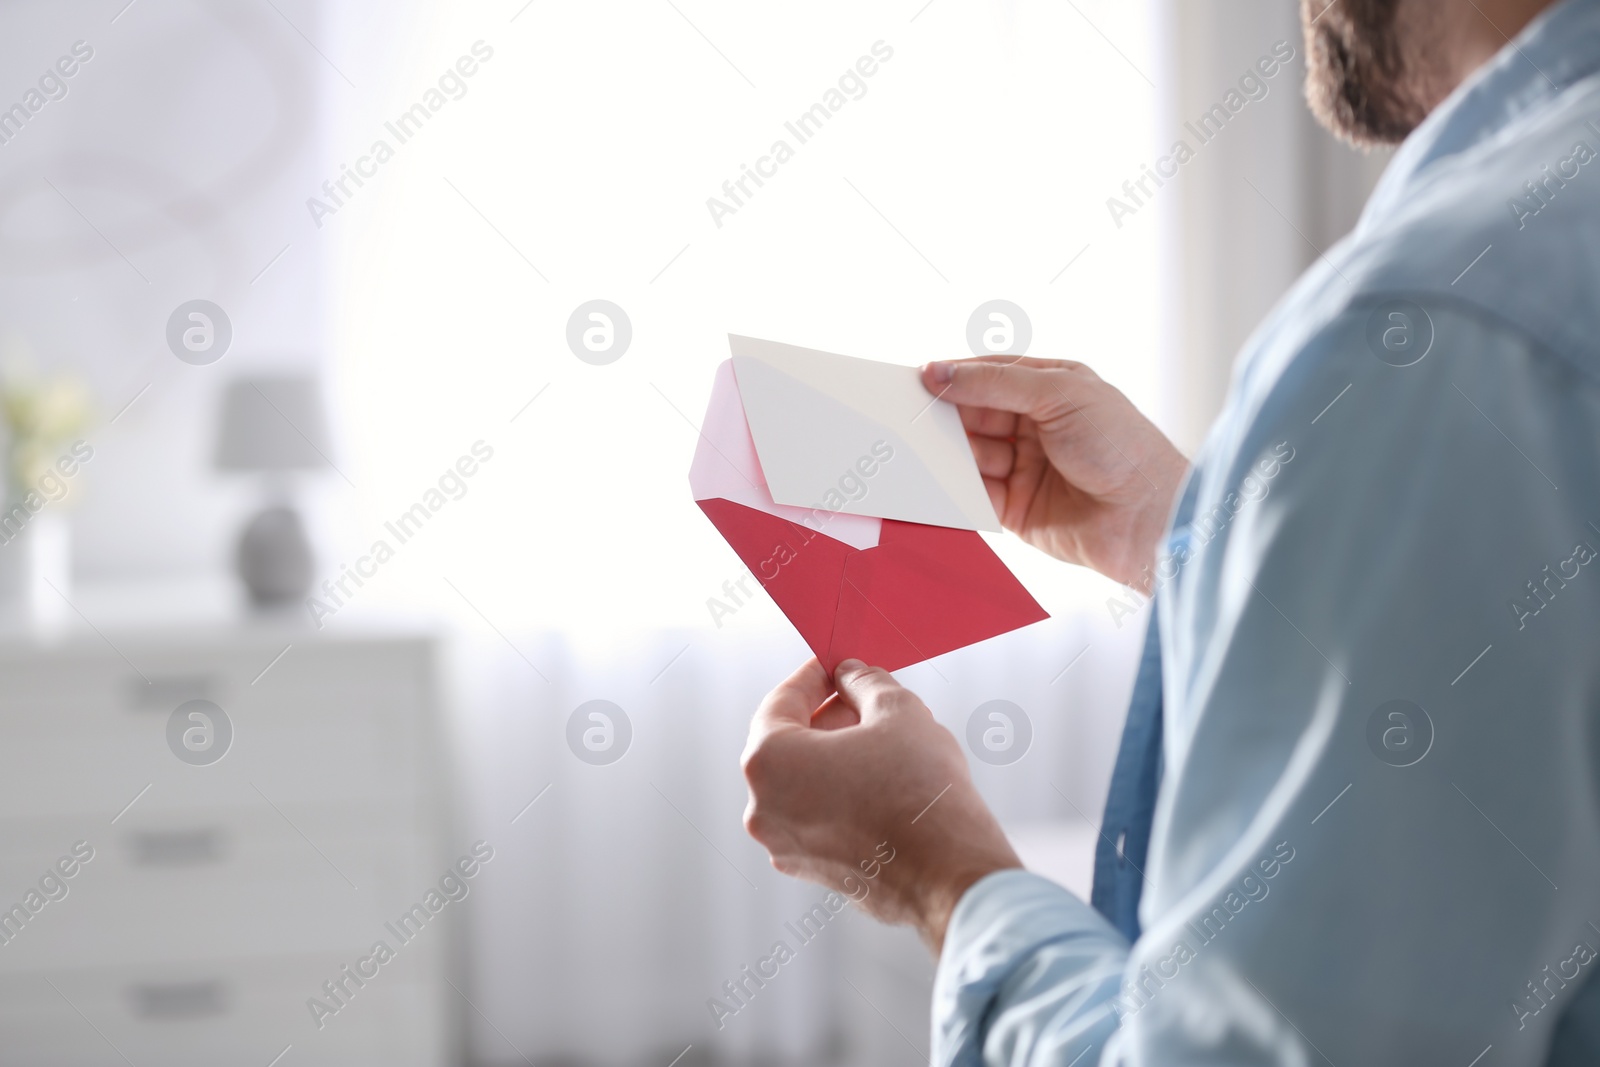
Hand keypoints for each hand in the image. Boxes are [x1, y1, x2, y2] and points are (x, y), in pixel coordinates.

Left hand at [741, 658, 1020, 951]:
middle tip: (867, 699)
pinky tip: (885, 783)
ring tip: (886, 740)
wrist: (950, 875)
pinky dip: (842, 795)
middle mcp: (763, 809)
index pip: (781, 701)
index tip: (837, 666)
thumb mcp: (897, 711)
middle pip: (790, 744)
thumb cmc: (919, 790)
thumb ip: (865, 683)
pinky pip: (820, 817)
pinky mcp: (815, 871)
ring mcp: (787, 846)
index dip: (813, 677)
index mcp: (768, 762)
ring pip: (805, 784)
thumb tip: (851, 675)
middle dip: (829, 717)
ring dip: (838, 757)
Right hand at [923, 356, 1186, 591]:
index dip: (954, 377)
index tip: (918, 380)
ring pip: (969, 454)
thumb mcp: (1060, 394)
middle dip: (945, 417)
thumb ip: (995, 383)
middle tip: (910, 418)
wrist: (1149, 519)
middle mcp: (1035, 425)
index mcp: (1051, 388)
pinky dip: (954, 489)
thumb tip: (938, 372)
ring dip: (947, 453)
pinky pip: (973, 494)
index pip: (989, 375)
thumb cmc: (1122, 447)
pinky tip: (937, 483)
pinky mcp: (1015, 508)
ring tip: (922, 452)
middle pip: (973, 414)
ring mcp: (1024, 467)